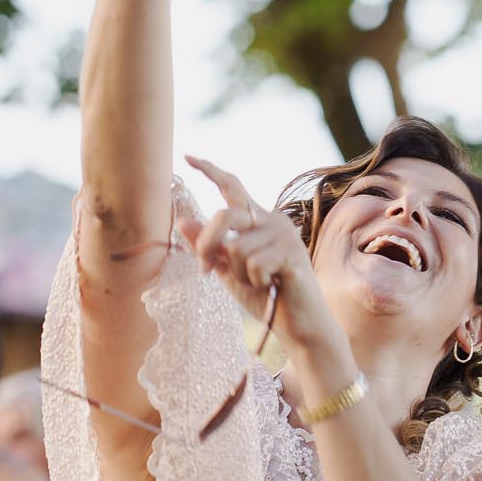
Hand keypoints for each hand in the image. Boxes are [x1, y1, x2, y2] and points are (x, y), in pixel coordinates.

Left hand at [177, 156, 335, 353]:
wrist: (298, 324)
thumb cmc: (266, 296)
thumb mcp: (229, 270)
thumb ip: (210, 247)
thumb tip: (182, 221)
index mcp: (258, 221)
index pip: (233, 189)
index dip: (210, 171)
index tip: (188, 157)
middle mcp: (273, 221)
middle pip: (225, 216)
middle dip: (208, 244)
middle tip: (206, 269)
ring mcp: (284, 235)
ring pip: (236, 247)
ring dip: (239, 274)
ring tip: (259, 282)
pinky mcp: (291, 253)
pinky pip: (252, 263)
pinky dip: (255, 281)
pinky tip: (272, 286)